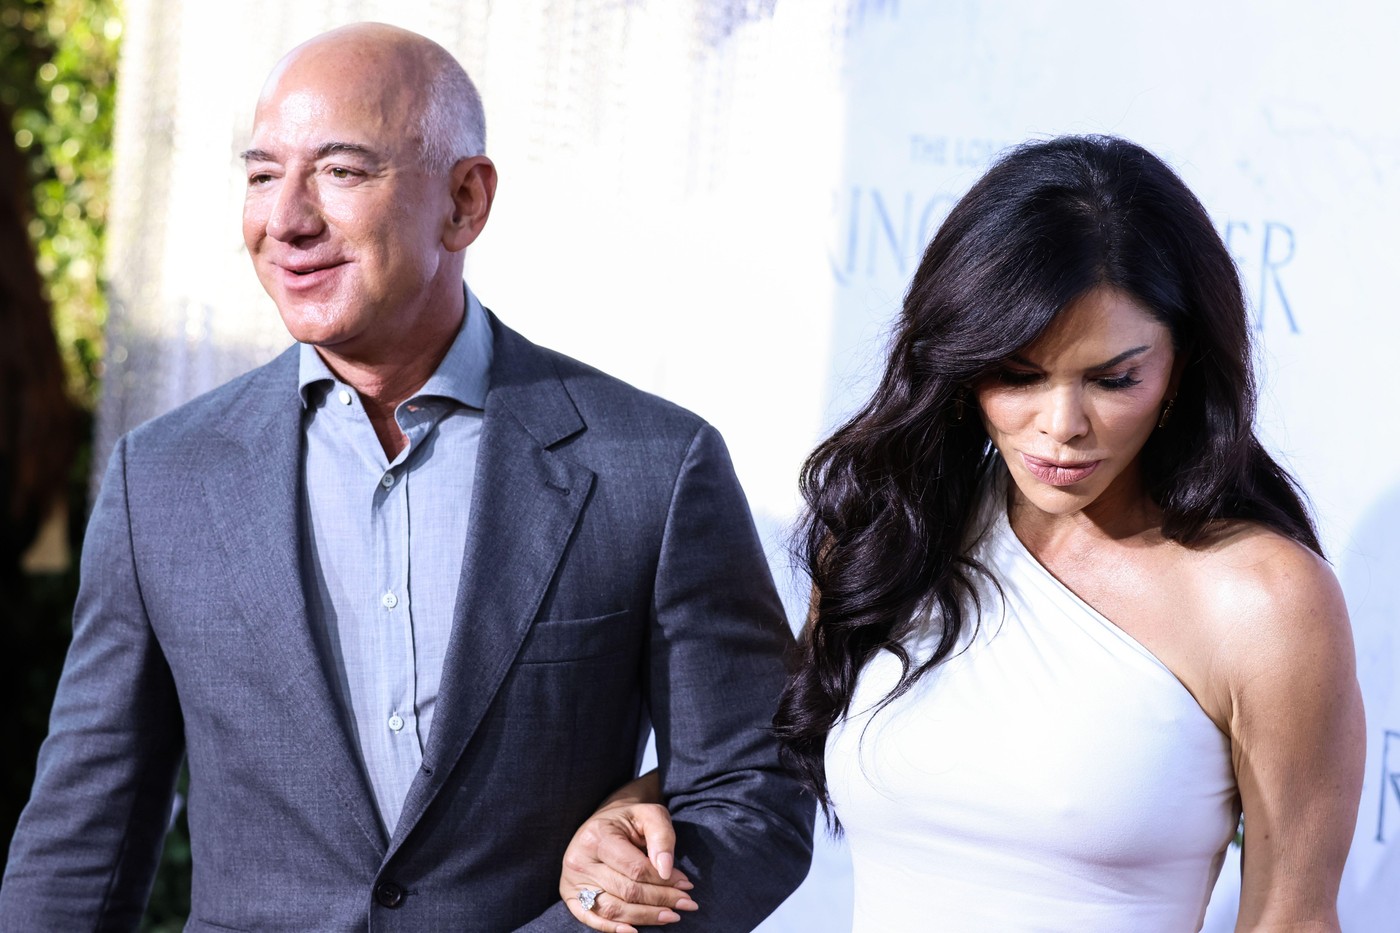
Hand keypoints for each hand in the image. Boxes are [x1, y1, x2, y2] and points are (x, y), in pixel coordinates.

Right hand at [561, 773, 696, 932]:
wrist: (604, 822)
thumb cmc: (630, 820)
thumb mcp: (649, 814)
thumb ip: (661, 836)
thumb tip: (666, 870)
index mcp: (596, 836)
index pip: (635, 869)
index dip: (663, 881)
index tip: (686, 885)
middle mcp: (579, 859)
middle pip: (626, 891)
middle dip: (660, 900)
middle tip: (686, 904)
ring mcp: (572, 880)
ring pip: (612, 909)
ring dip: (645, 917)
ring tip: (671, 916)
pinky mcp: (570, 895)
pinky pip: (591, 918)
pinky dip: (613, 928)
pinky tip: (634, 931)